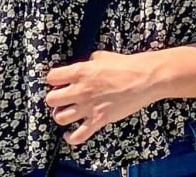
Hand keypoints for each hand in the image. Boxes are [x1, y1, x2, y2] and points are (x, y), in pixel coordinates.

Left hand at [43, 51, 157, 146]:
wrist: (144, 79)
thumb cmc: (125, 65)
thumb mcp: (101, 56)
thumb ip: (88, 62)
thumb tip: (84, 66)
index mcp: (79, 72)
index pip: (51, 77)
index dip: (54, 80)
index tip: (59, 82)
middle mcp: (80, 90)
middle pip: (51, 99)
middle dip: (55, 99)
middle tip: (62, 99)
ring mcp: (88, 107)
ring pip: (60, 118)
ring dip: (61, 116)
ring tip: (66, 113)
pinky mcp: (99, 120)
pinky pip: (78, 135)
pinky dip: (70, 137)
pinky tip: (69, 134)